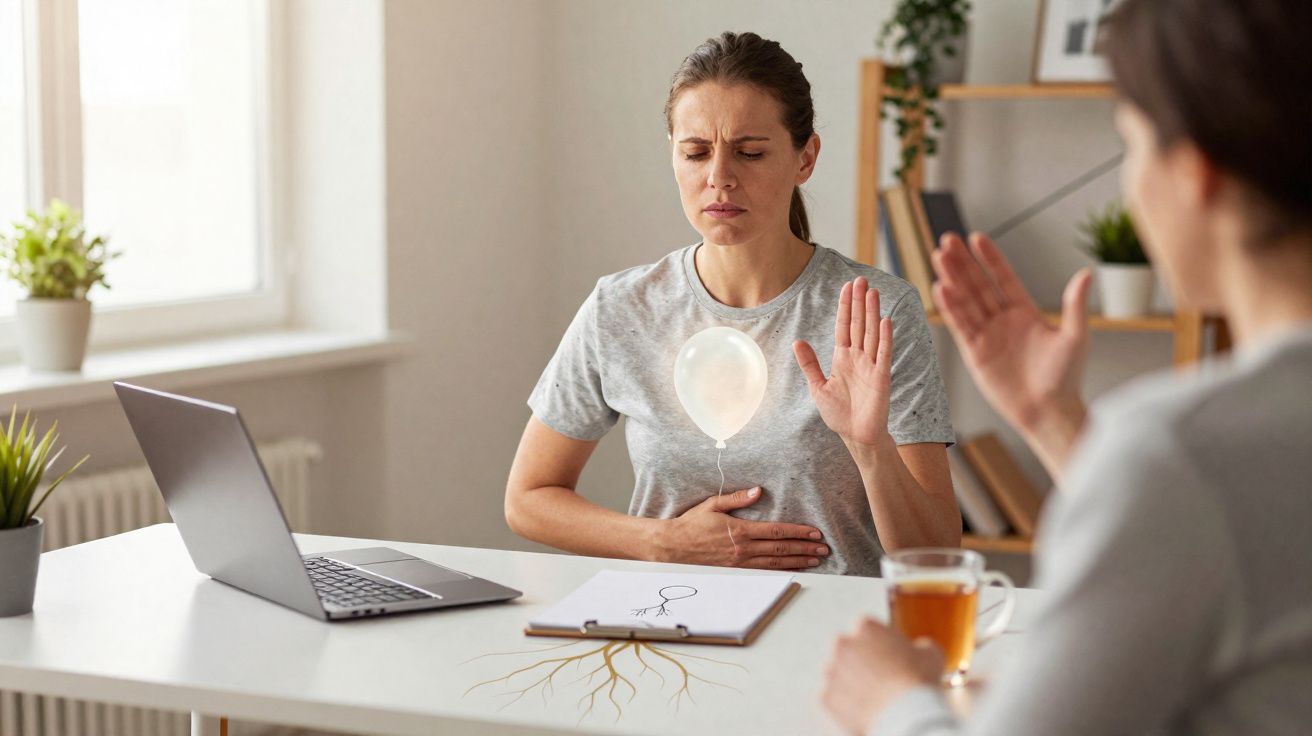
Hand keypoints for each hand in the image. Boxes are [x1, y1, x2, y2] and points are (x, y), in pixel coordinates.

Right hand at [656, 487, 828, 569]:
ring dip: (798, 561)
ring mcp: (740, 563)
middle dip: (805, 548)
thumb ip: (737, 498)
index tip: (815, 533)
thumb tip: (758, 491)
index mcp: (740, 530)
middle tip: (824, 549)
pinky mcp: (735, 572)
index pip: (777, 531)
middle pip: (781, 549)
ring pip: (775, 564)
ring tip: (815, 560)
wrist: (672, 547)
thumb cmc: (691, 524)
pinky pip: (763, 573)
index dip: (798, 532)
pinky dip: (781, 572)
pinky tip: (793, 571)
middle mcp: (743, 549)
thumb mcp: (713, 505)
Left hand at [794, 277, 892, 449]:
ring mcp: (871, 365)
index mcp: (843, 358)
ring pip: (872, 333)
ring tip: (873, 292)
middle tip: (861, 279)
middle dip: (859, 302)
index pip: (844, 326)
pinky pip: (883, 354)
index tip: (847, 286)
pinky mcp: (881, 377)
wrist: (856, 436)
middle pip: (859, 323)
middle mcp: (859, 357)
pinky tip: (885, 320)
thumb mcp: (818, 386)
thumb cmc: (839, 413)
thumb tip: (797, 342)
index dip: (845, 306)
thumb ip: (810, 364)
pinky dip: (885, 337)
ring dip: (872, 313)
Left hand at [821, 617, 942, 734]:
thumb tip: (920, 650)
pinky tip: (864, 709)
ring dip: (851, 682)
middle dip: (860, 661)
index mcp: (866, 626)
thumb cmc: (917, 681)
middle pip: (848, 650)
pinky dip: (845, 704)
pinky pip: (834, 698)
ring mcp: (831, 671)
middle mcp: (843, 644)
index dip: (879, 644)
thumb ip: (919, 646)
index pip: (867, 630)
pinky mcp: (826, 696)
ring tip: (872, 696)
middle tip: (879, 677)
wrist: (905, 714)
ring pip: (838, 674)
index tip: (888, 656)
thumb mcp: (931, 653)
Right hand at [931, 233, 1090, 470]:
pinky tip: (941, 288)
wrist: (1048, 412)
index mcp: (1026, 313)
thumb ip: (1075, 305)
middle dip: (963, 263)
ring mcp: (987, 335)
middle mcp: (1004, 321)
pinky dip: (950, 308)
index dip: (990, 258)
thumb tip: (1086, 273)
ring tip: (938, 257)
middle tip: (947, 240)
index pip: (1003, 278)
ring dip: (952, 279)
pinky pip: (960, 326)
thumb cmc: (1066, 378)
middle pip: (979, 285)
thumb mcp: (1076, 337)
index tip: (976, 238)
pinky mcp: (975, 353)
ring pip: (966, 301)